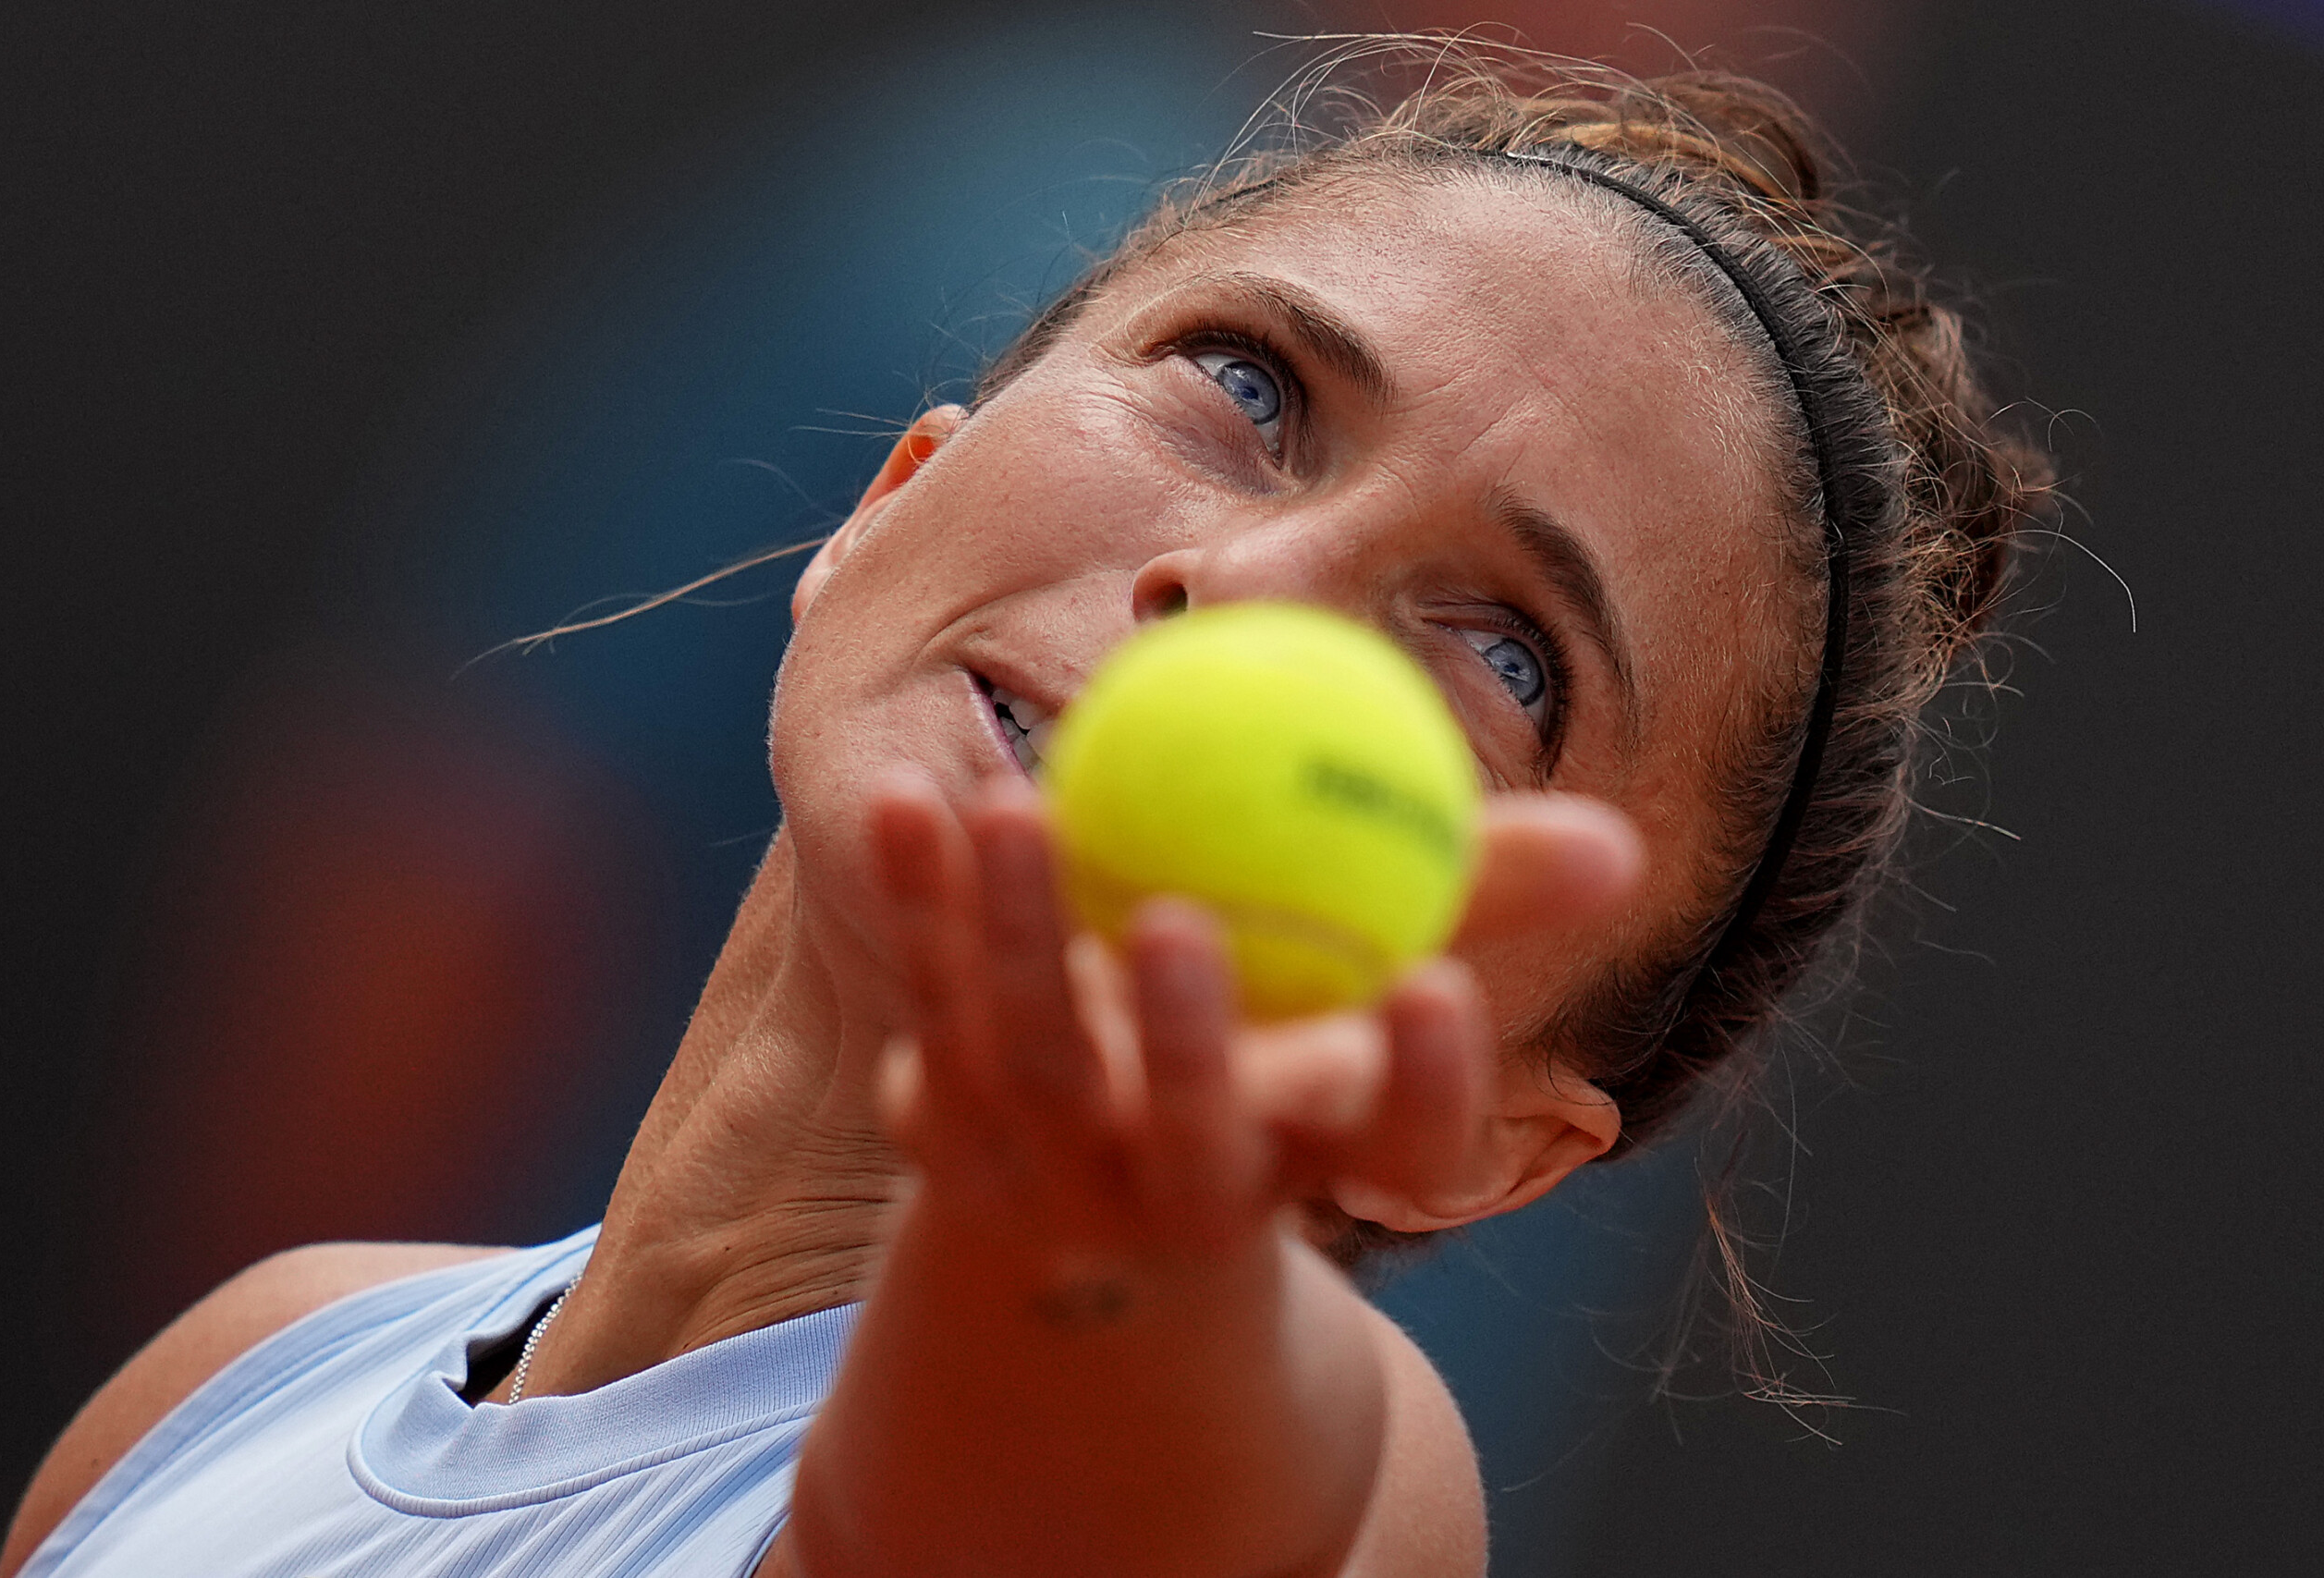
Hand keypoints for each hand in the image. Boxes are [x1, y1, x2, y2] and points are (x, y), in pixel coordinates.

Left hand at [865, 774, 1639, 1269]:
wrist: (1093, 1188)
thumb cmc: (1275, 1039)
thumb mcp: (1373, 980)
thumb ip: (1478, 901)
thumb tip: (1622, 845)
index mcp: (1316, 1164)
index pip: (1398, 1157)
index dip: (1423, 1090)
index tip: (1434, 986)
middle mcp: (1188, 1194)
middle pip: (1195, 1143)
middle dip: (1191, 1051)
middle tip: (1185, 923)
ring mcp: (1054, 1178)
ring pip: (1032, 1066)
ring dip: (1016, 940)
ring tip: (1010, 806)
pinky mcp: (948, 1137)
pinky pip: (928, 1010)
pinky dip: (916, 905)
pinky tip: (907, 795)